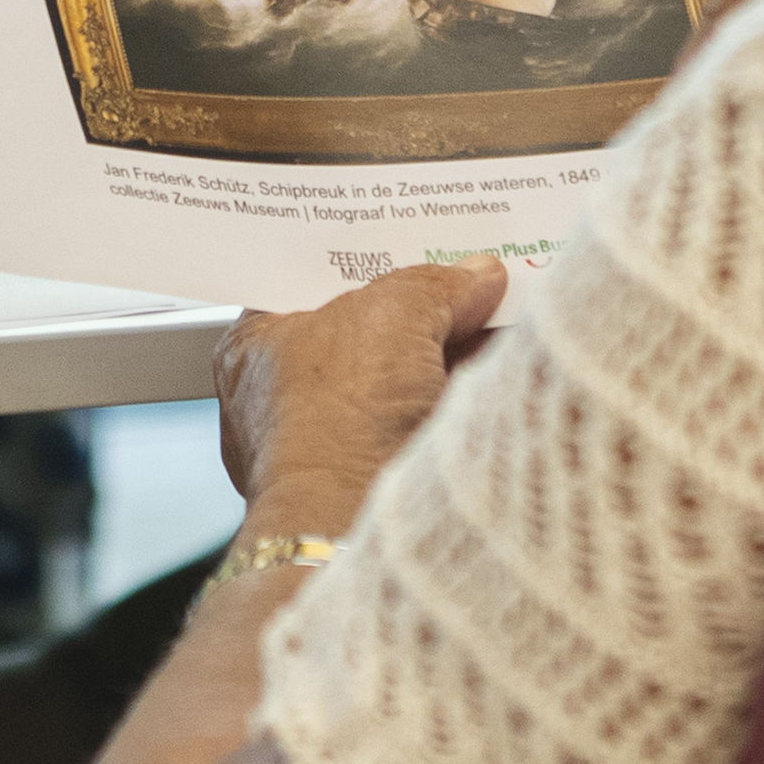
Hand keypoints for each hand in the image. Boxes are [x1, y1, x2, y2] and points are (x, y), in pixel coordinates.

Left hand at [216, 261, 505, 536]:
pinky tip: (506, 366)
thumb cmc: (337, 422)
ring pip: (409, 380)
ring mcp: (341, 445)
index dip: (365, 258)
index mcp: (256, 349)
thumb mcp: (392, 312)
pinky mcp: (388, 479)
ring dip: (456, 350)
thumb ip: (436, 284)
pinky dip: (470, 398)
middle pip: (369, 332)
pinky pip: (436, 422)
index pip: (311, 285)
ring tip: (504, 309)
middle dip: (424, 306)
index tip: (412, 238)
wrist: (361, 526)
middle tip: (473, 272)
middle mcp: (292, 399)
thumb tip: (477, 277)